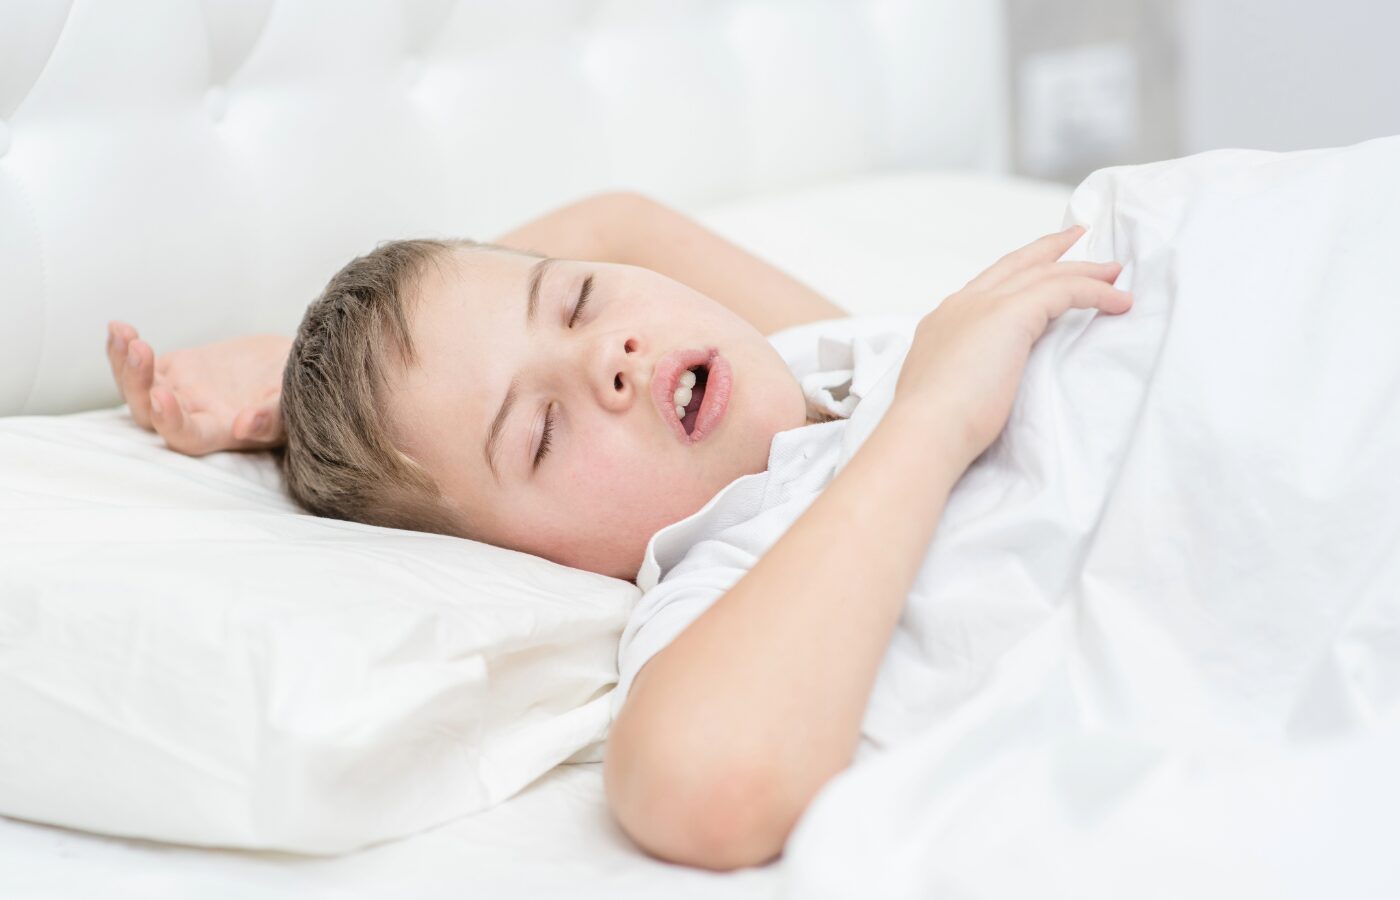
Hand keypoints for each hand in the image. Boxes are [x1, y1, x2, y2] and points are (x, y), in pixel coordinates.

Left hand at [105, 321, 290, 455]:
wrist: (295, 365)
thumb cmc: (301, 390)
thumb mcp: (295, 403)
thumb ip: (272, 418)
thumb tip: (245, 424)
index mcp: (222, 433)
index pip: (186, 437)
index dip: (171, 422)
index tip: (161, 395)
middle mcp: (194, 417)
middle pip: (149, 413)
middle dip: (137, 384)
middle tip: (140, 350)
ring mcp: (180, 393)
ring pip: (137, 388)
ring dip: (124, 364)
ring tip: (124, 334)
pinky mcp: (175, 369)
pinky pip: (142, 364)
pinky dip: (125, 348)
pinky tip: (120, 329)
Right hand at [893, 226, 1131, 465]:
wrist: (925, 430)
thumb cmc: (934, 428)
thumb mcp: (950, 390)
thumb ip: (967, 373)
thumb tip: (984, 379)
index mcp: (944, 323)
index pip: (987, 287)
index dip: (1017, 274)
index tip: (1039, 267)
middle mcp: (962, 305)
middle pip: (1015, 265)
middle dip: (1049, 250)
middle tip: (1077, 236)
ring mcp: (984, 305)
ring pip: (1043, 272)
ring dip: (1082, 270)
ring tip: (1113, 272)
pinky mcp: (1011, 314)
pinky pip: (1065, 290)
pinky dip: (1095, 292)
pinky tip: (1119, 300)